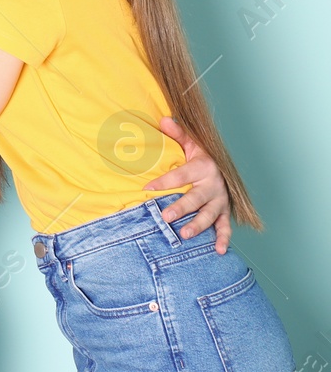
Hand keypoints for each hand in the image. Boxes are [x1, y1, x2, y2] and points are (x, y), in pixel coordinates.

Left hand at [147, 115, 232, 253]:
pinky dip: (223, 239)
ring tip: (185, 235)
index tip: (146, 189)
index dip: (163, 181)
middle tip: (166, 217)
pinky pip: (225, 227)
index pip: (180, 175)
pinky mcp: (225, 212)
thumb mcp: (191, 143)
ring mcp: (220, 201)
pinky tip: (217, 251)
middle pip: (196, 198)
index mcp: (203, 167)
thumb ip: (178, 133)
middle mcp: (213, 185)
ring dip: (198, 226)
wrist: (223, 168)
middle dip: (181, 208)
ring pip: (210, 215)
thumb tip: (163, 120)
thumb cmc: (200, 156)